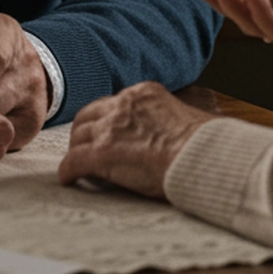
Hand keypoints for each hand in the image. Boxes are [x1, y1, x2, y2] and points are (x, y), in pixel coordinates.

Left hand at [57, 82, 213, 199]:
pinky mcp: (101, 153)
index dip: (106, 120)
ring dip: (76, 151)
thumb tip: (169, 134)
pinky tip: (69, 180)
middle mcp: (123, 104)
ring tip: (77, 166)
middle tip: (85, 149)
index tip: (106, 133)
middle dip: (85, 132)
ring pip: (78, 137)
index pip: (113, 103)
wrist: (202, 158)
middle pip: (89, 116)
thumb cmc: (204, 145)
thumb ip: (165, 119)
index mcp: (144, 93)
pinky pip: (73, 161)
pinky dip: (68, 171)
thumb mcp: (184, 117)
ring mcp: (110, 127)